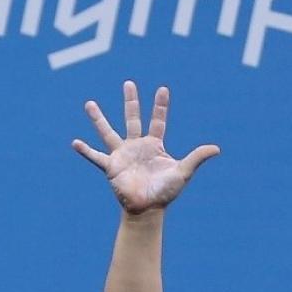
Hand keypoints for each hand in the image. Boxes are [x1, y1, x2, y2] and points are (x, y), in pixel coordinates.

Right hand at [72, 81, 219, 213]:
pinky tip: (74, 142)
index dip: (160, 106)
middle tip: (128, 82)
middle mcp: (136, 146)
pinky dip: (85, 151)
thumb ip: (197, 158)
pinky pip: (96, 157)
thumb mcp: (183, 172)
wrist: (147, 208)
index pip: (158, 121)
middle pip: (132, 118)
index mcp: (154, 145)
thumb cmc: (165, 192)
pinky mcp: (110, 167)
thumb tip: (216, 149)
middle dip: (131, 101)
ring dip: (98, 119)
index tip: (163, 89)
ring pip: (108, 132)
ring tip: (89, 104)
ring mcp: (122, 155)